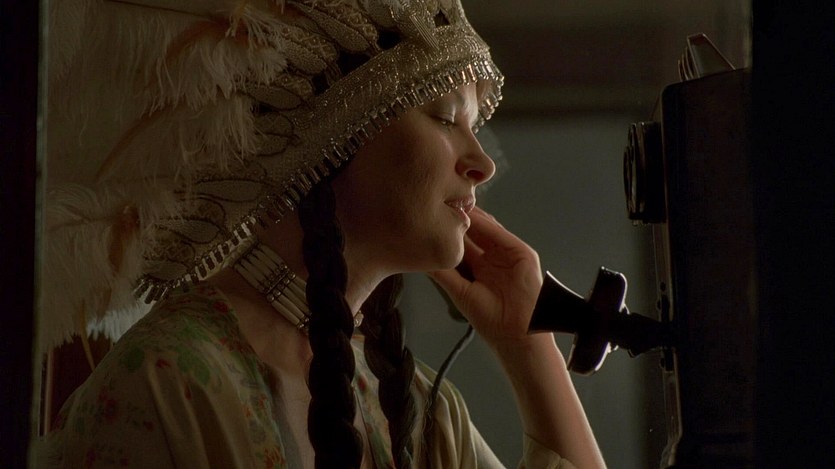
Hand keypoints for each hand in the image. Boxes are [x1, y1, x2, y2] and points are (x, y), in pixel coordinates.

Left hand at [430, 206, 542, 345]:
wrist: (517, 334)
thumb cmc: (490, 319)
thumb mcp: (460, 292)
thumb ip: (443, 273)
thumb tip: (420, 259)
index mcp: (479, 268)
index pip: (462, 244)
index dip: (448, 232)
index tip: (430, 219)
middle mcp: (493, 258)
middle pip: (475, 232)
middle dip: (459, 219)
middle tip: (440, 203)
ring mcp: (508, 254)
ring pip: (488, 229)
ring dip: (473, 217)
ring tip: (453, 204)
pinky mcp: (522, 253)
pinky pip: (502, 235)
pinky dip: (488, 225)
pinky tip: (473, 216)